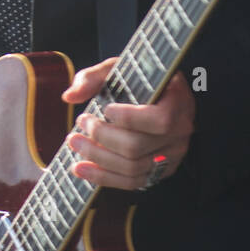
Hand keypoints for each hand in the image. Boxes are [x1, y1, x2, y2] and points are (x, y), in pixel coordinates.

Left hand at [61, 58, 195, 190]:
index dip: (129, 118)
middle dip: (101, 137)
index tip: (105, 109)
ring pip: (132, 168)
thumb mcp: (121, 68)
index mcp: (178, 101)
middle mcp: (180, 132)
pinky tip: (82, 169)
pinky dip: (104, 177)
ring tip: (75, 144)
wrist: (159, 95)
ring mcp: (171, 155)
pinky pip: (132, 182)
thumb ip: (94, 77)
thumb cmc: (140, 80)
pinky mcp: (160, 171)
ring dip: (97, 158)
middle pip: (137, 146)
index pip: (159, 119)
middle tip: (80, 124)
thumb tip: (69, 96)